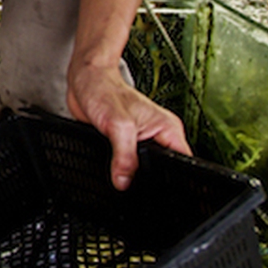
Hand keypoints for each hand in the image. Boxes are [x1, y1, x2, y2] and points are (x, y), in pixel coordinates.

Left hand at [66, 58, 190, 189]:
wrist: (84, 80)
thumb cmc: (104, 90)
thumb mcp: (118, 125)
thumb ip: (124, 156)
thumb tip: (124, 181)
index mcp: (168, 128)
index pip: (183, 161)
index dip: (174, 176)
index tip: (159, 188)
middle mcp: (157, 135)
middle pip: (163, 167)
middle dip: (150, 178)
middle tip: (135, 181)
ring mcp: (141, 140)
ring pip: (144, 167)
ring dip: (132, 173)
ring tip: (121, 173)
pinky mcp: (124, 144)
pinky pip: (127, 164)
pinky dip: (120, 169)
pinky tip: (114, 170)